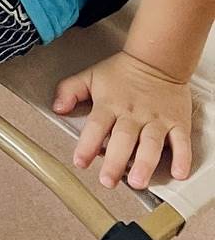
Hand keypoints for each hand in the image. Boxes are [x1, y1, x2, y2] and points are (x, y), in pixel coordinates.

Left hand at [53, 50, 193, 190]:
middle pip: (123, 139)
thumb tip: (57, 108)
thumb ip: (70, 90)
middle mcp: (133, 114)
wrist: (158, 59)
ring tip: (137, 181)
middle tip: (108, 181)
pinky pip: (181, 142)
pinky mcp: (177, 122)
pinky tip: (178, 173)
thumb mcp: (90, 76)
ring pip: (151, 143)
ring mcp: (157, 119)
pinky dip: (182, 158)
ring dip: (144, 163)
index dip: (87, 145)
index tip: (80, 162)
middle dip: (115, 161)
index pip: (96, 126)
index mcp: (110, 104)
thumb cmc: (123, 72)